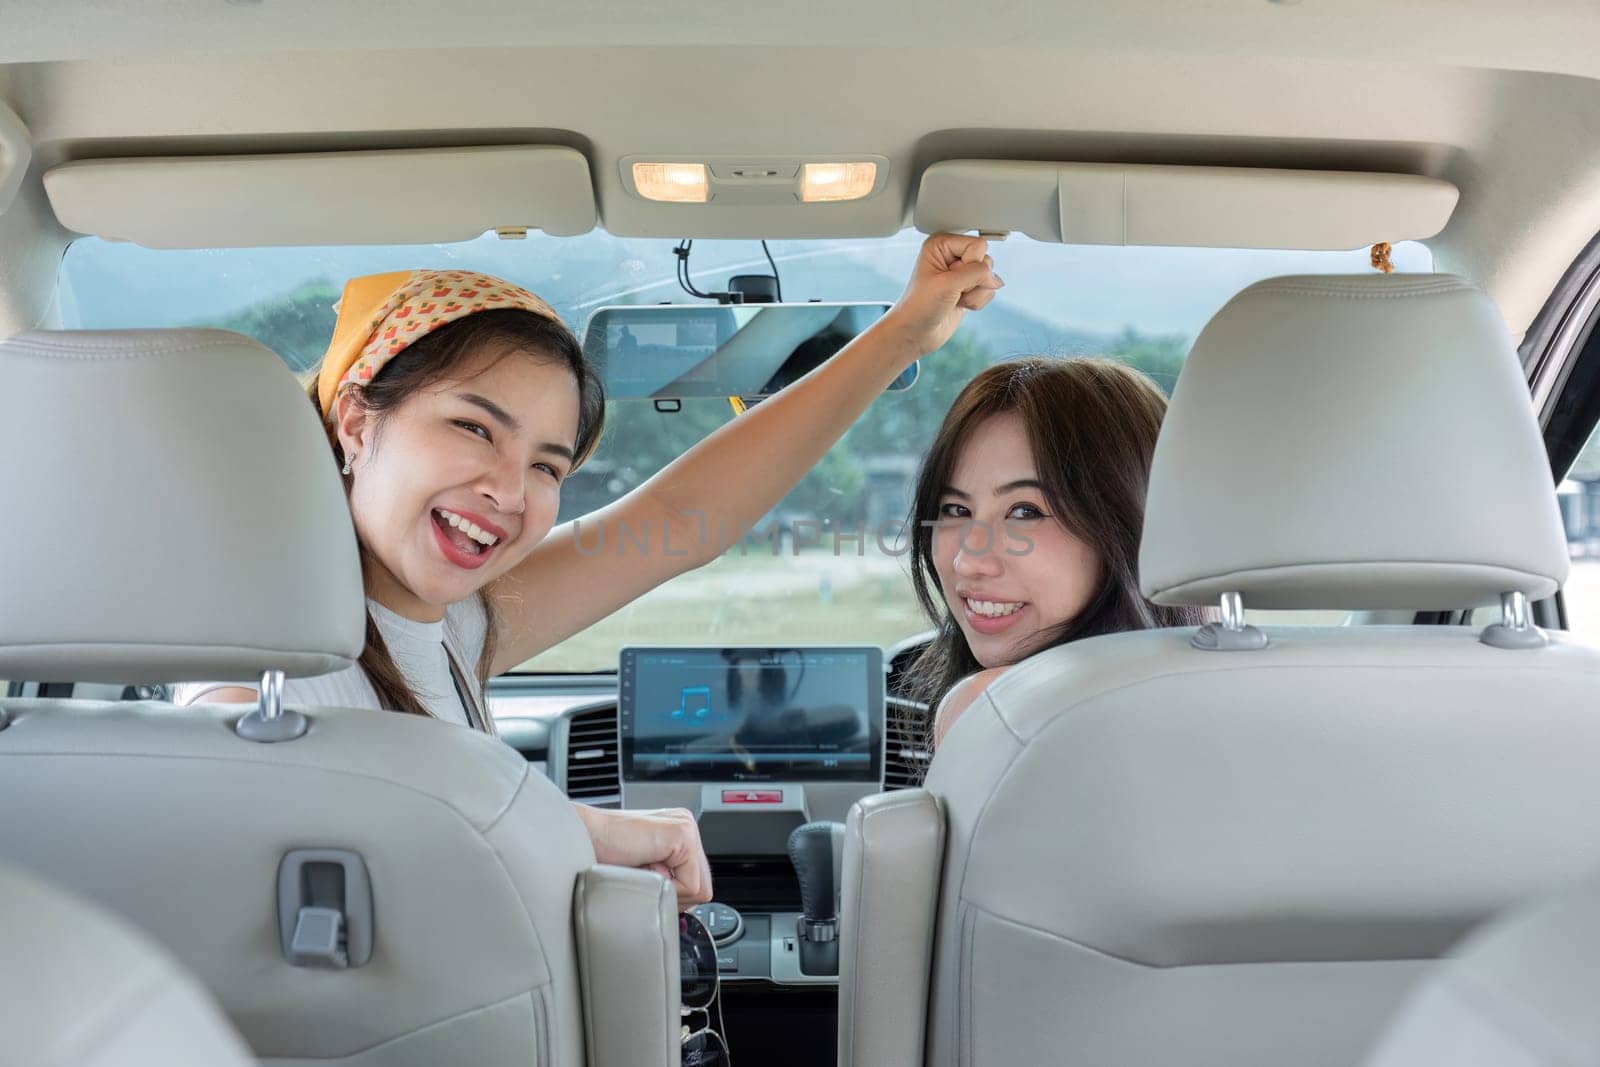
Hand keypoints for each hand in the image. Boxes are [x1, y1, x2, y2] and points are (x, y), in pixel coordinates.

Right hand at [575, 803, 713, 907]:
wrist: (581, 840)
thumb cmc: (601, 856)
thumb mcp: (644, 871)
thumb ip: (667, 879)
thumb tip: (683, 904)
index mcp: (678, 833)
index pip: (697, 881)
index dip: (674, 896)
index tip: (648, 886)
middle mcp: (686, 825)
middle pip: (702, 886)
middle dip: (673, 896)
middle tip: (643, 879)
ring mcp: (686, 827)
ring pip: (699, 889)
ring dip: (668, 892)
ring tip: (642, 871)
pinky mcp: (682, 833)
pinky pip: (691, 885)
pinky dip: (667, 888)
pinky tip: (644, 867)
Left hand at [882, 232, 1003, 357]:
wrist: (916, 333)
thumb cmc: (920, 306)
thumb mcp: (949, 283)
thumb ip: (978, 273)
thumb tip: (997, 279)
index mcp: (942, 243)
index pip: (978, 245)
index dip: (969, 265)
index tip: (948, 278)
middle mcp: (952, 254)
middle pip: (986, 261)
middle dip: (973, 281)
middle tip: (952, 290)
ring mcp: (962, 272)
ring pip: (990, 277)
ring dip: (975, 293)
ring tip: (954, 298)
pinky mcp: (969, 288)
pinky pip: (989, 290)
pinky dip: (977, 301)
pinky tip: (959, 304)